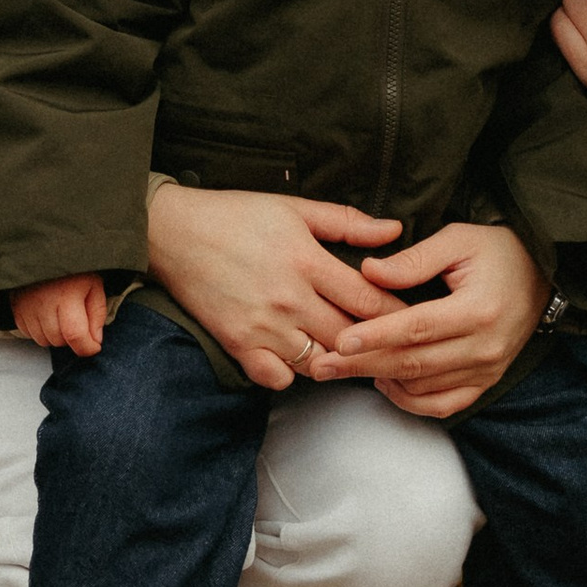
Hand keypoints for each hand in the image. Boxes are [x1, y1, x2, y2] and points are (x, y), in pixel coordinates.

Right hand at [12, 274, 107, 355]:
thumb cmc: (73, 269)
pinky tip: (47, 314)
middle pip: (59, 340)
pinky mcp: (15, 309)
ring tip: (61, 315)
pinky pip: (29, 334)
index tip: (94, 347)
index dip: (87, 348)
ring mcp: (26, 307)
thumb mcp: (93, 285)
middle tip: (77, 320)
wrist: (42, 250)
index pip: (75, 335)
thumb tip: (95, 341)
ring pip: (43, 340)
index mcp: (67, 295)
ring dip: (55, 335)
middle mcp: (43, 303)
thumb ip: (97, 313)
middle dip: (72, 338)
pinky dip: (40, 331)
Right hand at [146, 187, 405, 393]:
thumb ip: (347, 222)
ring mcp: (262, 326)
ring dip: (337, 361)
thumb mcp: (295, 207)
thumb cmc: (236, 215)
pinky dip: (292, 374)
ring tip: (350, 354)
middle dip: (375, 344)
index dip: (397, 312)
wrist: (173, 233)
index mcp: (307, 261)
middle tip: (391, 346)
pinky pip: (278, 378)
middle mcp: (288, 299)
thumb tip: (394, 230)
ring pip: (319, 363)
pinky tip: (300, 358)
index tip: (414, 318)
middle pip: (350, 338)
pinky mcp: (237, 344)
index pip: (369, 300)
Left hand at [326, 221, 547, 420]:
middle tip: (322, 365)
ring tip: (343, 369)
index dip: (377, 336)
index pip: (418, 328)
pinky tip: (385, 381)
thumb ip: (414, 258)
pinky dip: (410, 400)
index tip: (340, 339)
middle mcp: (485, 347)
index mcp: (478, 309)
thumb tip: (368, 272)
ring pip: (422, 388)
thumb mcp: (459, 239)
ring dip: (379, 380)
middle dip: (362, 365)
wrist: (544, 276)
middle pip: (413, 363)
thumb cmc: (499, 251)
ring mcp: (487, 370)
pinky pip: (442, 405)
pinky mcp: (486, 382)